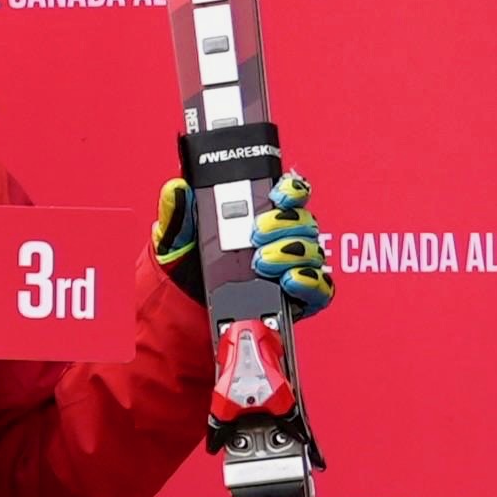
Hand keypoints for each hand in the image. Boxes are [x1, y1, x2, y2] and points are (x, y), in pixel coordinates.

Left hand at [155, 164, 331, 316]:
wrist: (186, 307)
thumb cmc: (188, 267)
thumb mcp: (177, 238)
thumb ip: (177, 212)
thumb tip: (177, 189)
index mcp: (257, 216)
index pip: (289, 194)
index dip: (291, 190)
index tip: (279, 194)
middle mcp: (281, 238)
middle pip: (303, 221)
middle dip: (283, 224)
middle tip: (257, 234)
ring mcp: (292, 266)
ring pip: (312, 251)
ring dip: (291, 253)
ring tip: (262, 262)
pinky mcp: (299, 296)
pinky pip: (319, 287)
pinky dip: (310, 282)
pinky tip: (290, 280)